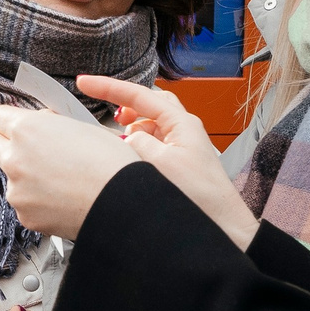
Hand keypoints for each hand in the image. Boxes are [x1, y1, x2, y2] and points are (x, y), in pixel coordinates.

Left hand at [0, 107, 139, 238]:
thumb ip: (51, 124)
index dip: (9, 118)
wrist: (122, 203)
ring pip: (10, 175)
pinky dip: (36, 199)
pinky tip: (60, 197)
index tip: (10, 122)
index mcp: (27, 129)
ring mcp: (17, 190)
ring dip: (23, 173)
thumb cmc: (111, 163)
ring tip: (55, 177)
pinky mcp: (24, 214)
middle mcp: (15, 158)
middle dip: (0, 140)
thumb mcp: (81, 126)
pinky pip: (24, 202)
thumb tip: (39, 123)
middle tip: (10, 141)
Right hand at [77, 77, 258, 248]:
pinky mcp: (180, 162)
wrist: (224, 227)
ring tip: (116, 139)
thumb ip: (139, 142)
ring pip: (150, 125)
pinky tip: (130, 158)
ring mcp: (183, 146)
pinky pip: (154, 144)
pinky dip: (138, 145)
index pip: (139, 95)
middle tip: (100, 106)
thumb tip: (129, 135)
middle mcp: (184, 130)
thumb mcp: (160, 164)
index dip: (108, 87)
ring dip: (131, 127)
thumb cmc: (201, 198)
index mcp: (181, 123)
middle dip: (123, 103)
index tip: (85, 83)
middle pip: (148, 104)